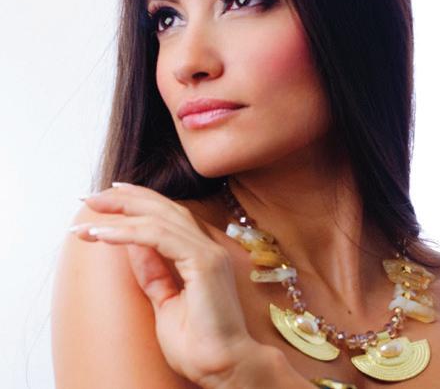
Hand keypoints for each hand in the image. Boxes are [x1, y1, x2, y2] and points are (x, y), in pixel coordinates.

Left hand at [70, 182, 255, 386]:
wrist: (223, 368)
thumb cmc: (199, 343)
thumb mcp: (165, 301)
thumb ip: (153, 271)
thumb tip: (133, 246)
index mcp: (201, 253)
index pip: (169, 215)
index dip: (140, 201)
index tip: (110, 198)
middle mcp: (207, 246)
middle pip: (165, 208)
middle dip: (126, 199)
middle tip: (93, 197)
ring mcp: (208, 252)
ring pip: (160, 217)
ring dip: (122, 213)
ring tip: (90, 216)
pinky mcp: (204, 263)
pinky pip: (159, 237)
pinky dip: (129, 233)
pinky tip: (102, 234)